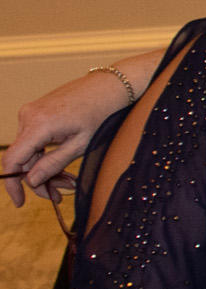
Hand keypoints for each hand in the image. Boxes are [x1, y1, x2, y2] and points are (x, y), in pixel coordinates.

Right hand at [3, 69, 133, 204]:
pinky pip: (34, 139)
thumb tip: (31, 181)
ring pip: (29, 150)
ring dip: (44, 169)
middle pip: (22, 158)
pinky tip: (62, 166)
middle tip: (57, 196)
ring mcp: (30, 112)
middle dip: (38, 180)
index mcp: (38, 124)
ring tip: (66, 182)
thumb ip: (53, 164)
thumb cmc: (101, 113)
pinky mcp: (36, 112)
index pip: (13, 159)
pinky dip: (45, 154)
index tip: (20, 202)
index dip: (13, 184)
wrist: (110, 86)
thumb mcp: (80, 145)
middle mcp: (28, 116)